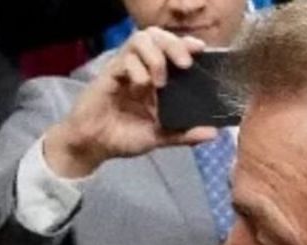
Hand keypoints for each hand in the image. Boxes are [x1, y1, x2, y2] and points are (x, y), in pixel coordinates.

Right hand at [40, 27, 216, 178]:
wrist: (92, 147)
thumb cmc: (122, 138)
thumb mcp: (159, 137)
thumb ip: (184, 133)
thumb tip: (214, 134)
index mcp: (154, 77)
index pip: (171, 47)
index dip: (186, 42)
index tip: (201, 50)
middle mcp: (140, 68)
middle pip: (157, 35)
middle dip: (174, 44)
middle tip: (185, 64)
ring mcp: (123, 69)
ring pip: (140, 39)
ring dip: (155, 56)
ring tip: (160, 80)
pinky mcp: (108, 74)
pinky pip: (124, 59)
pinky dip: (137, 69)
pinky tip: (141, 87)